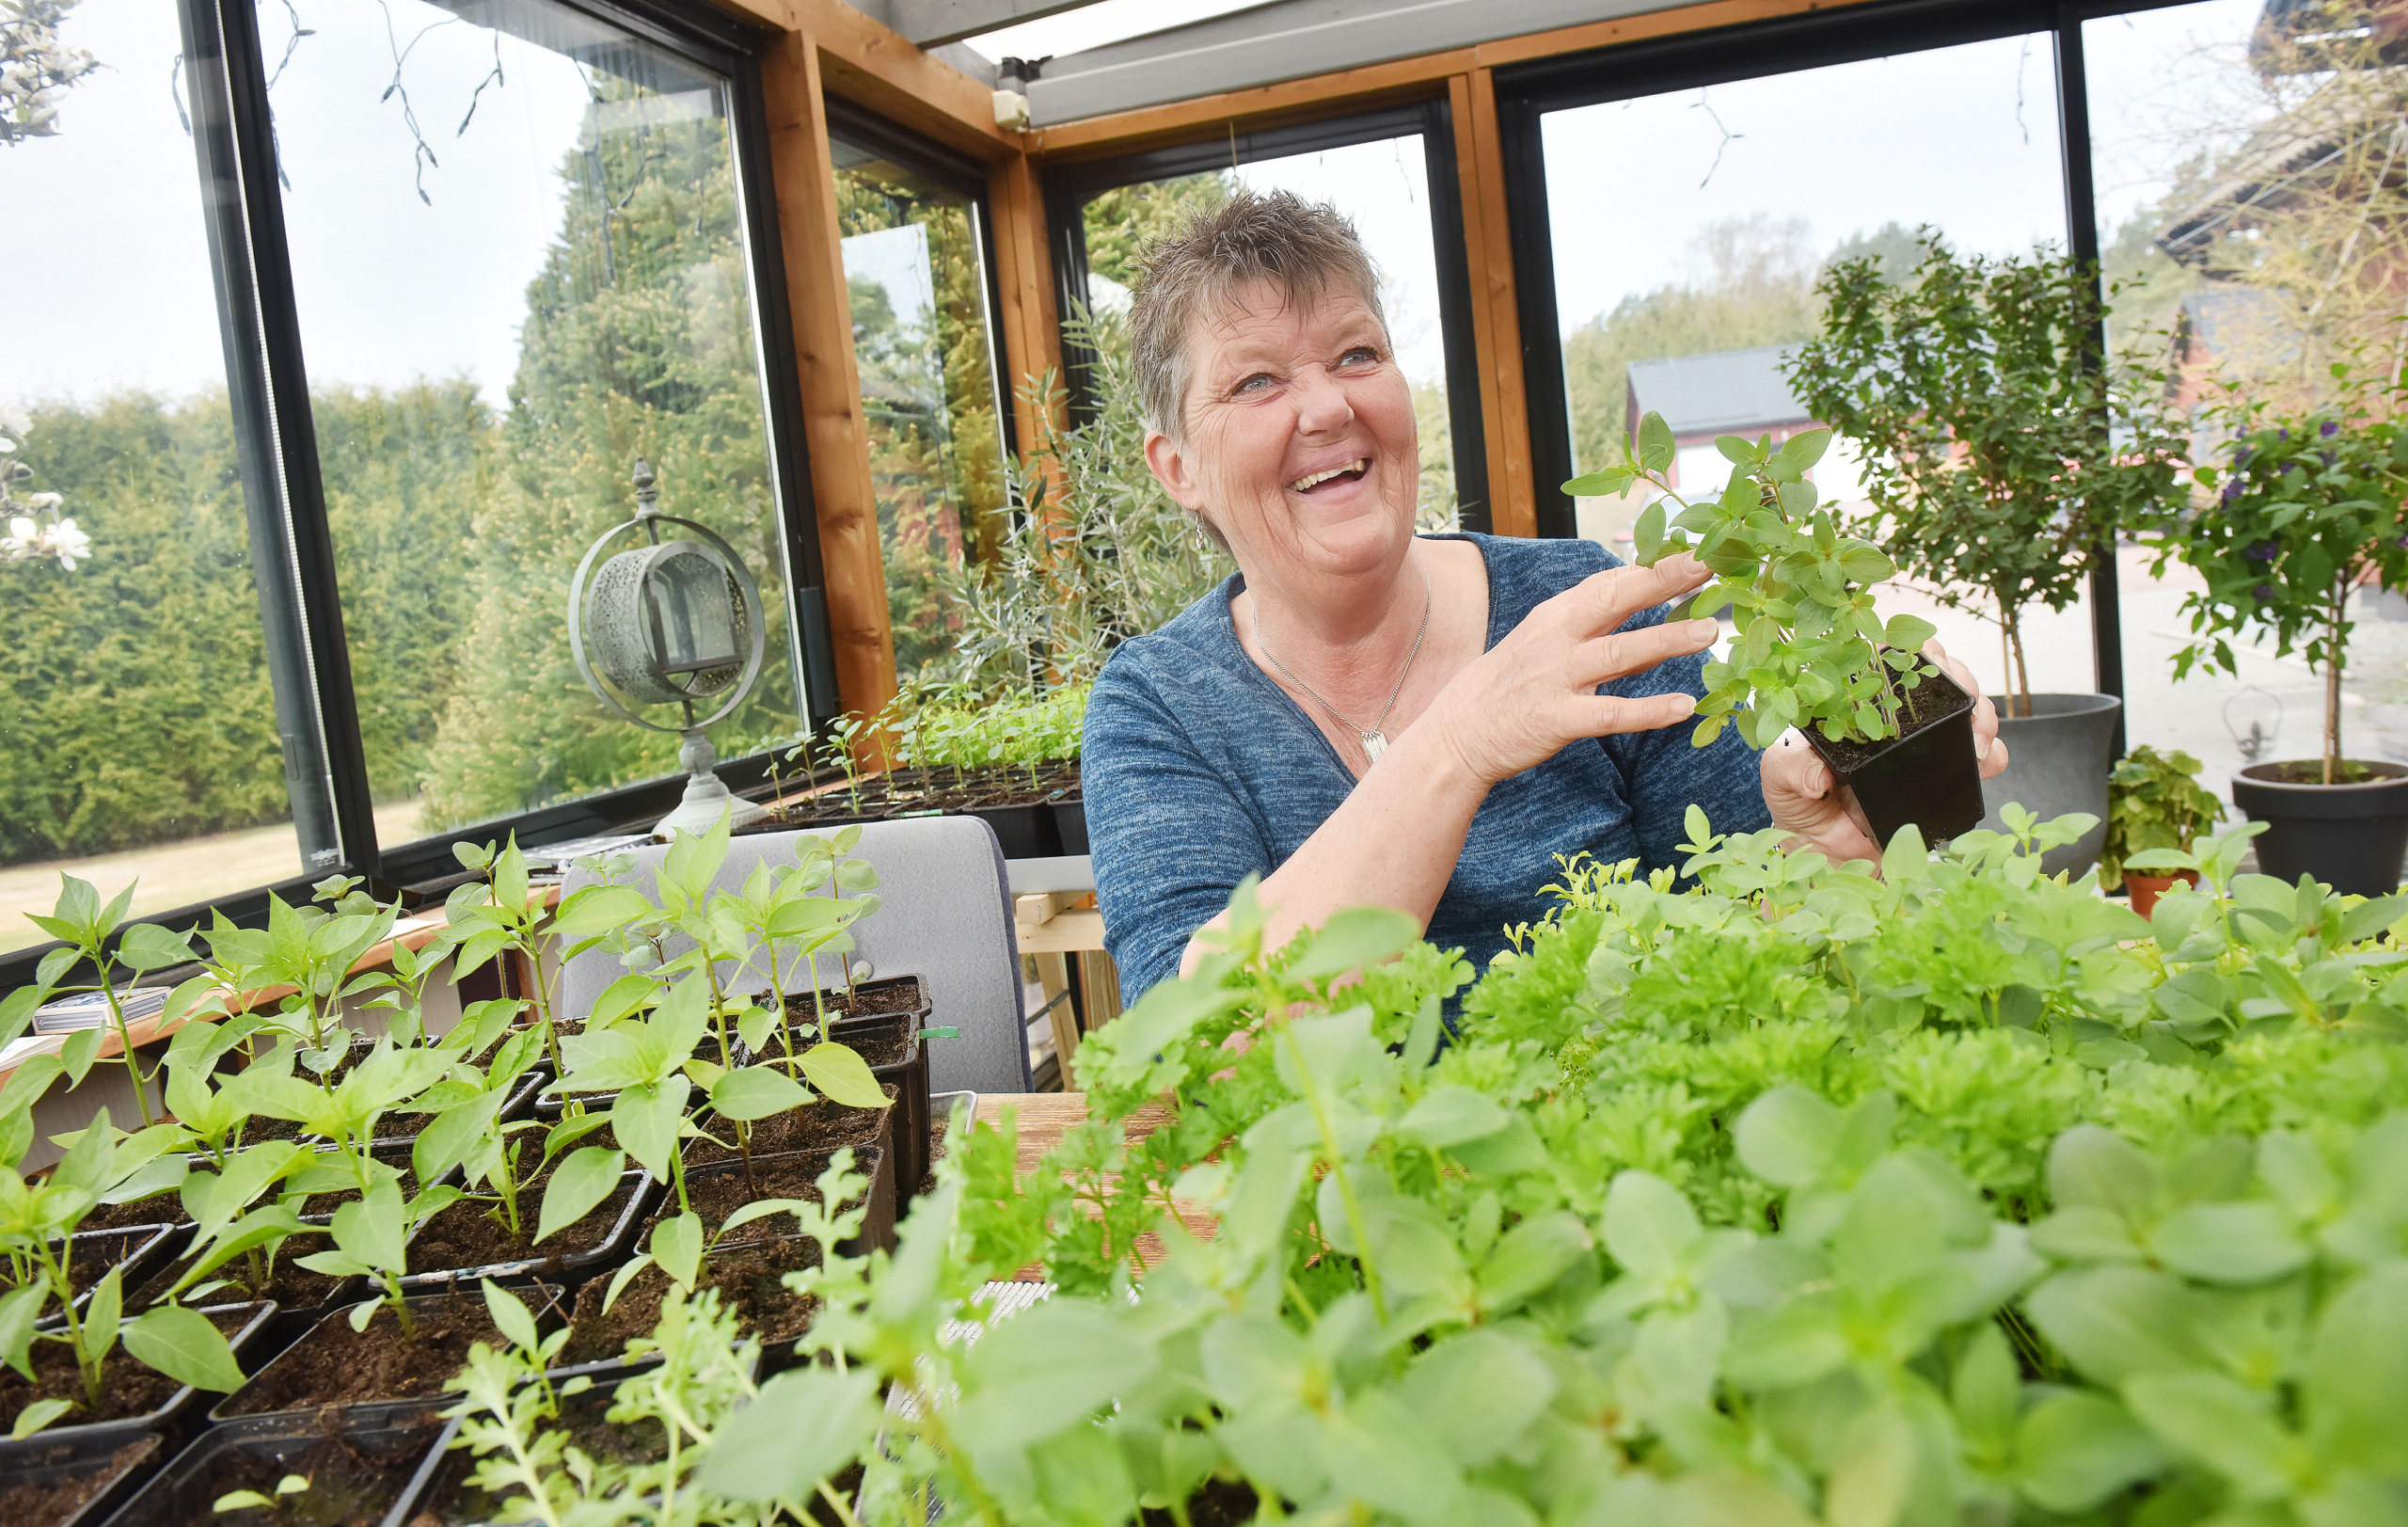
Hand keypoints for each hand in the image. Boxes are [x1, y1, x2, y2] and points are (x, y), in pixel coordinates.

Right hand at [1427, 553, 1720, 788]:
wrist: (1456, 735)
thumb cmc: (1508, 686)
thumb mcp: (1544, 641)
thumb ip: (1594, 624)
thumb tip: (1645, 602)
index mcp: (1555, 616)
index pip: (1611, 581)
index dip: (1655, 565)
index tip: (1699, 549)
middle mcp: (1556, 639)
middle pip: (1615, 600)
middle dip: (1663, 580)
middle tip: (1709, 564)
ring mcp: (1555, 678)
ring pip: (1618, 653)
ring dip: (1666, 641)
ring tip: (1709, 633)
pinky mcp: (1556, 720)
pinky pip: (1609, 714)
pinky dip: (1648, 710)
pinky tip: (1683, 707)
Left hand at [1758, 639, 2008, 863]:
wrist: (1828, 861)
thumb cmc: (1800, 808)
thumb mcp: (1782, 780)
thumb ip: (1792, 768)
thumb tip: (1819, 771)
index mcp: (1858, 704)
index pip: (1890, 660)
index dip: (1912, 648)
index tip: (1923, 655)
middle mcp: (1896, 720)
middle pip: (1940, 678)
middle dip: (1960, 679)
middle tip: (1963, 703)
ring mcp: (1925, 747)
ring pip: (1968, 710)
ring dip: (1983, 714)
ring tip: (1976, 737)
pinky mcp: (1945, 778)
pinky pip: (1983, 758)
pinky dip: (1994, 754)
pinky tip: (1985, 761)